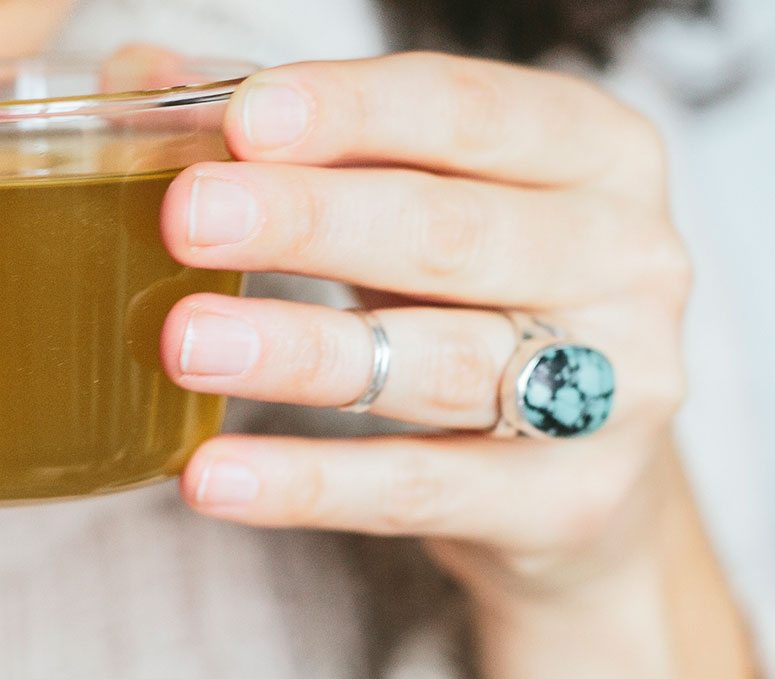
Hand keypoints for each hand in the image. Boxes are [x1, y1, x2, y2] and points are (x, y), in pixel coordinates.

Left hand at [160, 52, 691, 606]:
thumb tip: (143, 78)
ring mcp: (619, 392)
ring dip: (302, 351)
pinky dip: (311, 483)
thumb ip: (303, 142)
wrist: (580, 490)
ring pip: (441, 362)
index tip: (238, 120)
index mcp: (600, 154)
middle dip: (312, 221)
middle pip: (454, 234)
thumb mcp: (414, 205)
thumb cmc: (481, 309)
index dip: (352, 111)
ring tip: (185, 341)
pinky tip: (215, 471)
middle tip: (185, 217)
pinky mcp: (572, 504)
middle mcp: (631, 262)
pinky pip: (420, 488)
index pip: (470, 113)